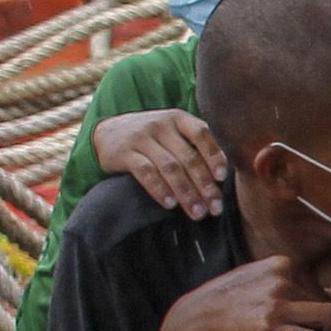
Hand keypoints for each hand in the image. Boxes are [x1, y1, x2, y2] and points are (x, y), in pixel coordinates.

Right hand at [96, 108, 225, 218]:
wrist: (108, 132)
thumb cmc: (152, 137)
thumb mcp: (173, 131)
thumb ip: (194, 145)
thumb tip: (223, 175)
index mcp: (178, 118)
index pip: (201, 134)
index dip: (214, 155)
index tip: (222, 177)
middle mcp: (161, 125)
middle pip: (188, 157)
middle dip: (204, 185)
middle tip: (215, 207)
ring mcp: (142, 138)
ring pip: (170, 168)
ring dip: (186, 193)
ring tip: (197, 212)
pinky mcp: (125, 153)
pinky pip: (146, 173)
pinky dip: (160, 190)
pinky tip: (170, 204)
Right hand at [148, 256, 330, 330]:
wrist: (194, 324)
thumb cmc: (224, 304)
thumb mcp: (253, 278)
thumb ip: (280, 279)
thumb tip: (308, 287)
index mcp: (280, 264)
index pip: (318, 285)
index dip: (328, 305)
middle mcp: (282, 280)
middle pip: (327, 300)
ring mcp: (277, 304)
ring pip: (327, 317)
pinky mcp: (272, 329)